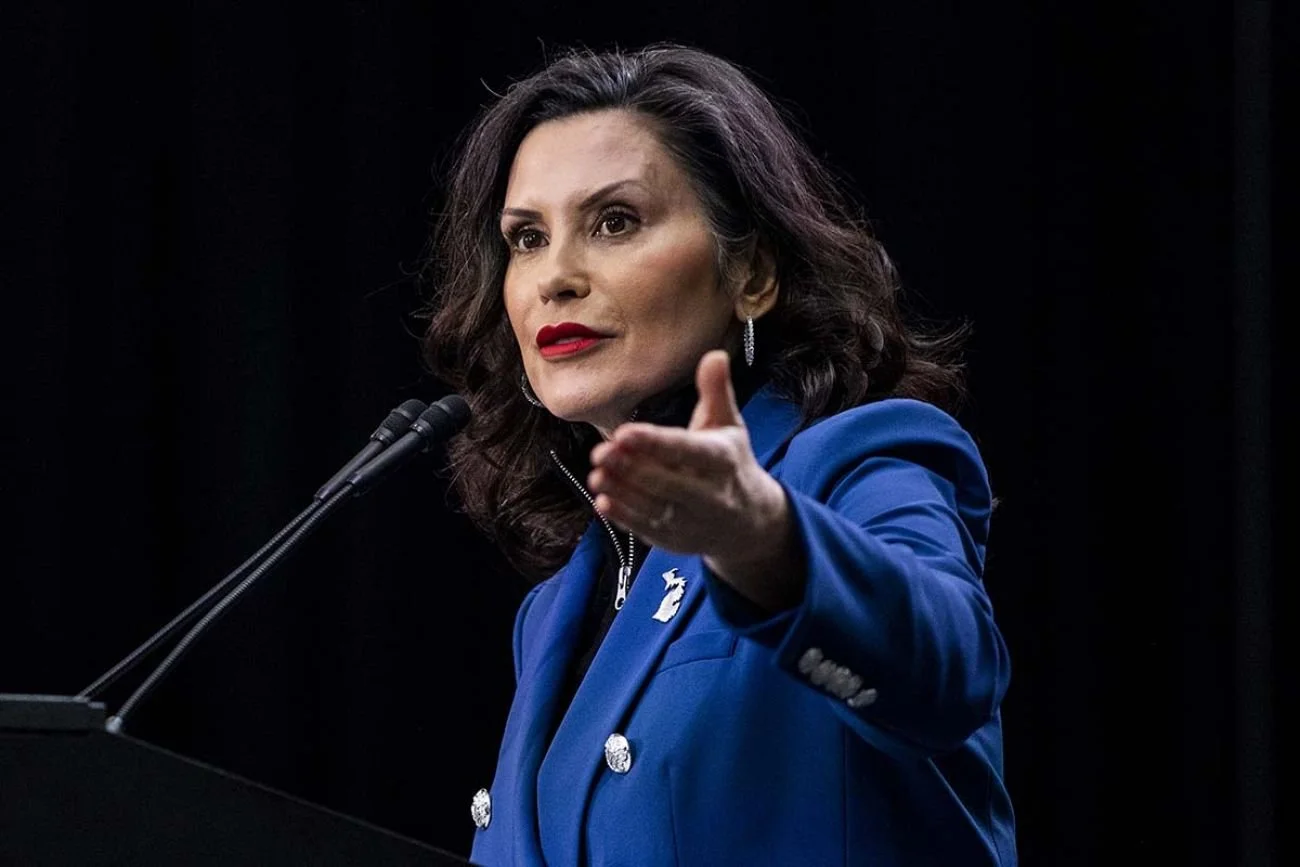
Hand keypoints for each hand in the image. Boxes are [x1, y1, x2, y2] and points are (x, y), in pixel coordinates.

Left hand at [588, 350, 801, 610]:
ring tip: (596, 473)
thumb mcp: (729, 424)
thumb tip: (714, 354)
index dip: (656, 443)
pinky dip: (625, 517)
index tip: (625, 432)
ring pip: (655, 508)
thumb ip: (716, 391)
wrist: (749, 521)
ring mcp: (694, 521)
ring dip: (623, 492)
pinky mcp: (677, 539)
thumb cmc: (730, 462)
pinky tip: (603, 501)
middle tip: (600, 451)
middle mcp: (711, 494)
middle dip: (632, 468)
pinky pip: (649, 530)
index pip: (688, 451)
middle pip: (668, 483)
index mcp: (723, 460)